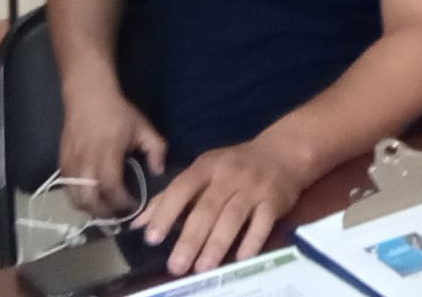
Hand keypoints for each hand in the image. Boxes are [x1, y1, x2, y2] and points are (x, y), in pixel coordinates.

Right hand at [58, 84, 166, 217]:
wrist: (87, 96)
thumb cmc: (118, 112)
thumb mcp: (143, 127)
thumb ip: (156, 148)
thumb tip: (158, 172)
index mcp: (107, 154)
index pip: (111, 188)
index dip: (121, 202)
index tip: (133, 206)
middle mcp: (86, 163)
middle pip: (90, 200)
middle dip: (105, 213)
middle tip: (118, 215)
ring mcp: (71, 165)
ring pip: (75, 199)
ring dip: (90, 210)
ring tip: (105, 210)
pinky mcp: (61, 164)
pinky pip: (67, 190)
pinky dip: (79, 199)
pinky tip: (91, 198)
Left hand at [133, 137, 303, 274]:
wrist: (283, 153)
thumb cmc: (234, 166)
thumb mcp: (203, 171)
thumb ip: (171, 196)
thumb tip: (138, 224)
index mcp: (207, 166)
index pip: (182, 187)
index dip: (166, 211)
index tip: (152, 238)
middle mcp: (230, 175)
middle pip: (208, 208)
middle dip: (191, 238)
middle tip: (176, 266)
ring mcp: (254, 187)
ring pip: (233, 216)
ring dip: (217, 243)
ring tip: (203, 267)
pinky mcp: (275, 200)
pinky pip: (263, 221)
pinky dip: (252, 240)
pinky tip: (241, 257)